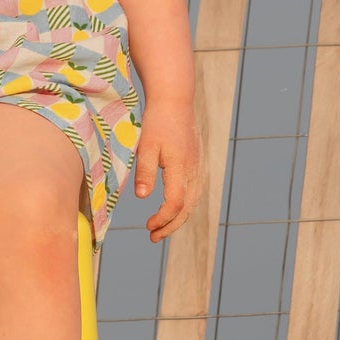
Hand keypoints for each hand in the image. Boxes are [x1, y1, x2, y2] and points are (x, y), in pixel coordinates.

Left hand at [133, 97, 201, 242]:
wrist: (175, 101)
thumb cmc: (157, 122)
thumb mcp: (145, 146)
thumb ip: (144, 172)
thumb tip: (141, 197)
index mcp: (180, 168)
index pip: (175, 204)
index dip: (162, 219)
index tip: (147, 227)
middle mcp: (194, 171)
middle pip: (187, 209)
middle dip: (170, 226)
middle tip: (153, 237)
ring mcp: (198, 168)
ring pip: (193, 202)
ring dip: (178, 219)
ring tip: (161, 229)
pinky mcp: (197, 165)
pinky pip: (194, 192)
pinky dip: (184, 206)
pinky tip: (172, 209)